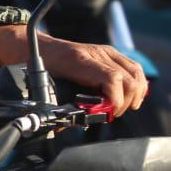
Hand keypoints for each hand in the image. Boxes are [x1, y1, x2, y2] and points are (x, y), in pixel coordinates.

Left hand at [0, 25, 147, 115]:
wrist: (33, 44)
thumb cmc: (39, 63)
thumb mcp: (45, 83)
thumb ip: (57, 104)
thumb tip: (64, 127)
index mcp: (79, 60)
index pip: (112, 79)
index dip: (116, 100)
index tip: (109, 113)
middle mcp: (96, 53)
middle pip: (128, 79)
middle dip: (124, 102)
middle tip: (112, 114)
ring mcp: (104, 52)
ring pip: (135, 73)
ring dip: (134, 94)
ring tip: (121, 108)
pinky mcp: (109, 53)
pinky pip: (133, 67)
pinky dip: (137, 84)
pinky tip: (132, 96)